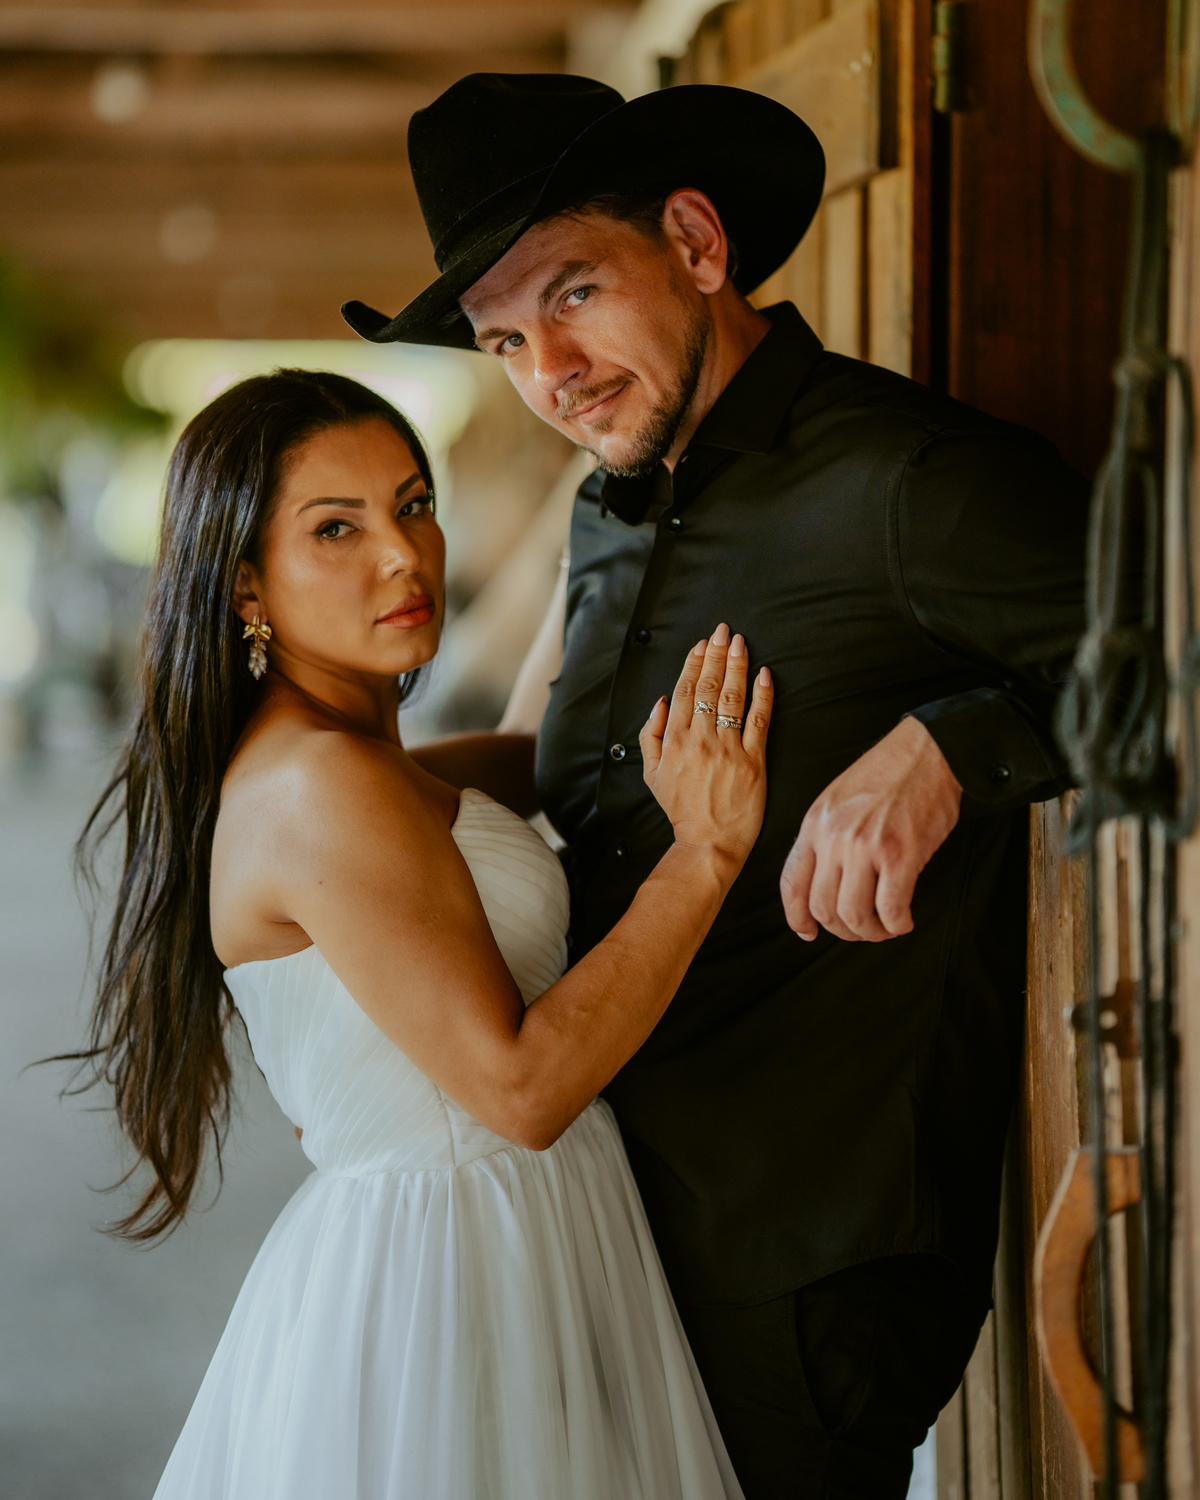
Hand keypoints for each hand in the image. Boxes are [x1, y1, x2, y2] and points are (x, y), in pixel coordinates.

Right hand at [639, 623, 772, 868]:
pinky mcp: (754, 762)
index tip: (702, 644)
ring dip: (737, 665)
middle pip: (709, 688)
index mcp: (675, 741)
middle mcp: (700, 740)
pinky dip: (762, 695)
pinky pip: (759, 722)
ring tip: (740, 643)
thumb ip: (651, 735)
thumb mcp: (651, 774)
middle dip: (716, 655)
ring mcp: (728, 750)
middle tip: (723, 631)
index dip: (694, 663)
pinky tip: (764, 675)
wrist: (708, 843)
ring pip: (733, 698)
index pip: (684, 691)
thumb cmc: (681, 809)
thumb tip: (661, 703)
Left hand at [780, 716, 961, 941]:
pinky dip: (897, 924)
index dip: (796, 917)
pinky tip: (903, 919)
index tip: (808, 931)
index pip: (791, 883)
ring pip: (854, 915)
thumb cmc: (889, 774)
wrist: (929, 751)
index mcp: (815, 823)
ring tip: (885, 926)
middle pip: (823, 907)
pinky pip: (890, 909)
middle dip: (842, 930)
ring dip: (871, 932)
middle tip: (861, 929)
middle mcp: (834, 836)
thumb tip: (825, 883)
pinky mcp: (900, 854)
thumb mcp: (838, 800)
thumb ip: (827, 837)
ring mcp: (865, 846)